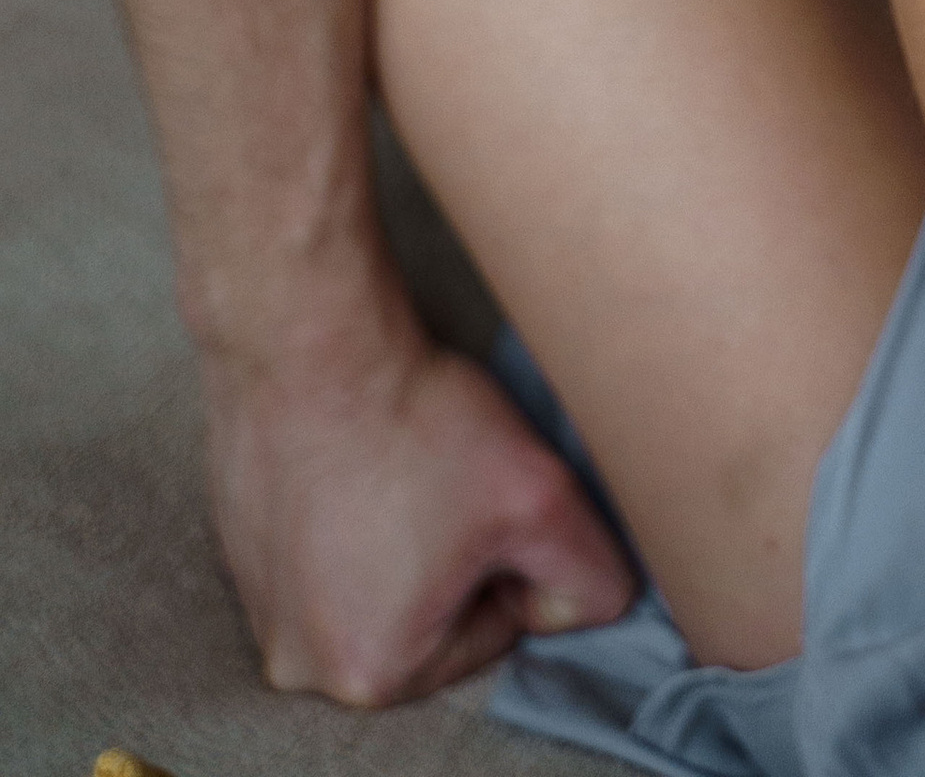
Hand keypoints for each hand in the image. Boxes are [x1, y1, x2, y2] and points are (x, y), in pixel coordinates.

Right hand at [205, 320, 630, 702]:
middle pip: (429, 613)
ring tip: (403, 460)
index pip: (492, 629)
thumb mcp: (544, 500)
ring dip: (402, 528)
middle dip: (454, 548)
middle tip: (449, 474)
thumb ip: (592, 573)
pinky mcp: (240, 551)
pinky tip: (361, 455)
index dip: (510, 553)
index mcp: (372, 671)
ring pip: (376, 577)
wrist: (307, 341)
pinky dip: (351, 508)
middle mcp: (302, 660)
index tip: (487, 494)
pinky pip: (323, 546)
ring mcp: (262, 607)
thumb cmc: (415, 420)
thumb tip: (597, 603)